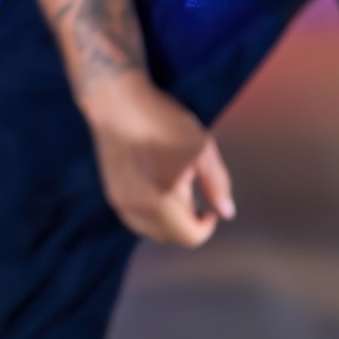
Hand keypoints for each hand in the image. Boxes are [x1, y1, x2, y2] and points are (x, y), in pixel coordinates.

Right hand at [83, 74, 236, 248]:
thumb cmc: (161, 121)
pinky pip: (135, 218)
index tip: (209, 206)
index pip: (190, 237)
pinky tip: (155, 184)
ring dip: (167, 220)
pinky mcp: (111, 193)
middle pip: (170, 237)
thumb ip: (217, 184)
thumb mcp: (201, 148)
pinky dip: (150, 213)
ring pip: (151, 230)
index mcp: (162, 202)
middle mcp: (138, 210)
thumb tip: (227, 212)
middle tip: (193, 193)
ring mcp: (121, 203)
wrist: (116, 101)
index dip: (207, 226)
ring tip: (174, 188)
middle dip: (187, 223)